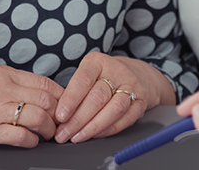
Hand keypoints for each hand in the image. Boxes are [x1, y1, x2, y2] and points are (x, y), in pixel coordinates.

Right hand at [0, 64, 64, 147]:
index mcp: (0, 73)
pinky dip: (31, 141)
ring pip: (39, 118)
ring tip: (46, 134)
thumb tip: (38, 95)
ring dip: (47, 130)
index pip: (44, 83)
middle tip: (59, 124)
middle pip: (46, 100)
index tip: (64, 106)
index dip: (61, 97)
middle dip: (58, 115)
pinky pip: (22, 137)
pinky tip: (29, 141)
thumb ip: (9, 84)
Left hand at [53, 52, 173, 142]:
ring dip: (93, 127)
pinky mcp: (141, 101)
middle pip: (97, 97)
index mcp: (97, 62)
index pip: (82, 80)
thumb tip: (56, 115)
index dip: (70, 99)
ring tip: (77, 137)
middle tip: (63, 133)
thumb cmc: (103, 76)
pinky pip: (126, 119)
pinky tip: (95, 135)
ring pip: (113, 109)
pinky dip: (109, 129)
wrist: (137, 74)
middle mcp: (116, 71)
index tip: (60, 116)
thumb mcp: (87, 73)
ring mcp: (131, 86)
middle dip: (78, 119)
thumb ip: (74, 90)